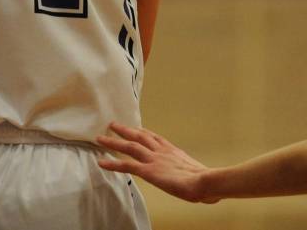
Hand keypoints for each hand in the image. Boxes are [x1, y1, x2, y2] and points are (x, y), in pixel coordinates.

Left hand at [97, 122, 215, 202]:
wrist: (205, 181)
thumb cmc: (205, 180)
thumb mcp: (195, 171)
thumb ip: (189, 171)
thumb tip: (195, 177)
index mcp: (172, 151)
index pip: (154, 137)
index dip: (143, 132)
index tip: (135, 128)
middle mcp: (161, 151)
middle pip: (139, 136)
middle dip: (125, 130)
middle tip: (113, 124)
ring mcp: (154, 160)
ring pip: (129, 147)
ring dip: (113, 142)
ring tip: (100, 139)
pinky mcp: (148, 171)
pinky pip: (126, 165)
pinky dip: (112, 163)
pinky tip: (101, 163)